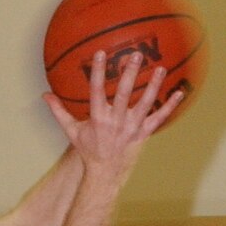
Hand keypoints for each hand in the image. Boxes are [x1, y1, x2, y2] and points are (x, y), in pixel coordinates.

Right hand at [44, 48, 184, 178]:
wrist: (105, 173)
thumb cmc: (89, 149)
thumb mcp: (71, 131)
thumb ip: (59, 111)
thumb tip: (44, 95)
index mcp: (97, 117)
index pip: (96, 90)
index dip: (97, 71)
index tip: (100, 52)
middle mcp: (115, 121)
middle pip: (123, 94)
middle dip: (129, 74)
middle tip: (136, 55)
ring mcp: (131, 127)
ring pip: (144, 104)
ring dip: (153, 86)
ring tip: (160, 69)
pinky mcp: (144, 134)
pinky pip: (159, 118)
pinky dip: (170, 106)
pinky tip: (181, 92)